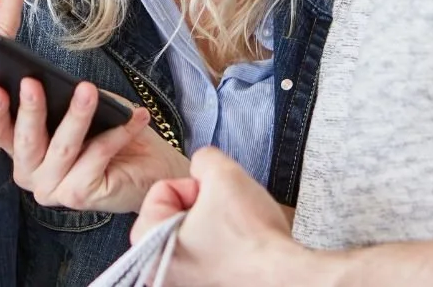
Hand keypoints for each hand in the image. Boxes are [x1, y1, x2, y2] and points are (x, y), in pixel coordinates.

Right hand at [0, 78, 178, 213]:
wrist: (149, 165)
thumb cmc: (109, 131)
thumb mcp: (80, 109)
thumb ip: (62, 102)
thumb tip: (52, 81)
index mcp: (23, 150)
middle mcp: (30, 174)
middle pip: (25, 140)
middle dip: (29, 109)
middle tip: (31, 82)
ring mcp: (53, 189)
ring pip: (62, 147)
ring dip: (77, 115)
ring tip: (88, 90)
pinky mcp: (79, 196)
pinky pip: (96, 156)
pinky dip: (117, 133)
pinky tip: (134, 116)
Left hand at [131, 147, 301, 286]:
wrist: (284, 276)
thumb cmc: (252, 240)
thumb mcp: (224, 174)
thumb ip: (204, 158)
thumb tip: (201, 164)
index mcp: (148, 244)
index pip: (163, 190)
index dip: (195, 186)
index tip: (215, 199)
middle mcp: (159, 271)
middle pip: (175, 212)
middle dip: (202, 206)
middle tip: (226, 215)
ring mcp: (180, 284)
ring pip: (192, 233)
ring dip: (212, 225)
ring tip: (234, 234)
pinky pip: (205, 256)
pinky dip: (221, 247)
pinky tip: (238, 250)